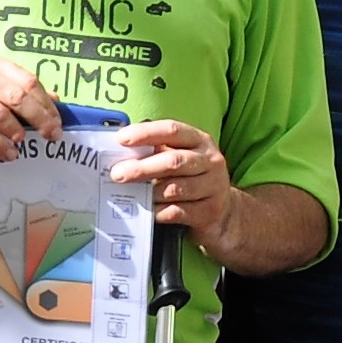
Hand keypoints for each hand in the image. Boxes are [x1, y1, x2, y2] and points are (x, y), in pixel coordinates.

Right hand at [0, 51, 60, 160]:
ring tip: (24, 146)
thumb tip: (54, 99)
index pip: (27, 81)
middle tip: (52, 136)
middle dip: (40, 119)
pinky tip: (5, 153)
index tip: (57, 121)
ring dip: (16, 133)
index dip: (46, 103)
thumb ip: (13, 86)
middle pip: (18, 96)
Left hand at [109, 118, 238, 252]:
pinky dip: (158, 212)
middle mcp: (210, 161)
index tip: (121, 139)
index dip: (146, 133)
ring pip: (174, 189)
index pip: (172, 130)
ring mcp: (213, 187)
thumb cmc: (193, 178)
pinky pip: (177, 211)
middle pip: (174, 161)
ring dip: (148, 192)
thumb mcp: (182, 157)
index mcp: (200, 141)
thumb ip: (157, 150)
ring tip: (131, 195)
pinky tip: (148, 211)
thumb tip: (120, 149)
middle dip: (142, 167)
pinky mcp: (209, 211)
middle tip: (118, 174)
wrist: (224, 211)